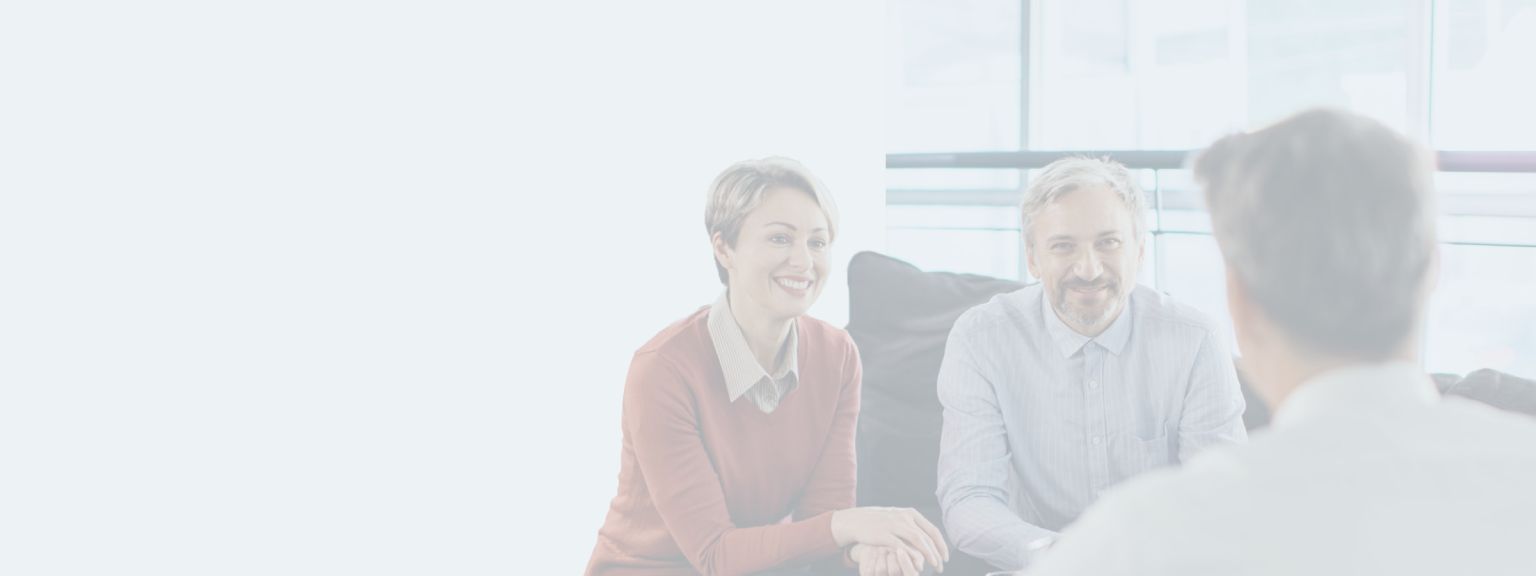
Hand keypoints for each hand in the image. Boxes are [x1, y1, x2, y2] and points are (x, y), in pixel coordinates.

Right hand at [831, 507, 947, 572]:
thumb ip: (914, 527)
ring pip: (916, 539)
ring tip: (933, 565)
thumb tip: (931, 541)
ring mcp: (893, 524)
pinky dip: (910, 554)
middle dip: (936, 553)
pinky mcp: (883, 534)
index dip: (941, 545)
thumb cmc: (881, 523)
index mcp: (911, 513)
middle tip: (940, 566)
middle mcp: (904, 517)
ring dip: (927, 553)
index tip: (945, 557)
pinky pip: (900, 545)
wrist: (858, 520)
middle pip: (926, 536)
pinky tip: (917, 562)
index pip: (932, 530)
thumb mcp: (899, 519)